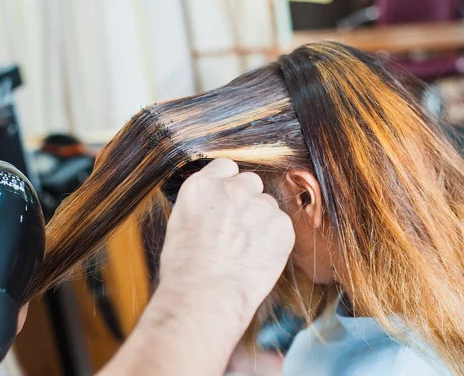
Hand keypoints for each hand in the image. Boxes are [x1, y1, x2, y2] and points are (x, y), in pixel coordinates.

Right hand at [160, 158, 295, 322]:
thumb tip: (215, 208)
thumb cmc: (185, 271)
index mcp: (203, 186)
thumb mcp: (181, 225)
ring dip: (261, 221)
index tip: (228, 200)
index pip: (226, 167)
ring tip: (245, 251)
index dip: (228, 184)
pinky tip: (257, 259)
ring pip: (267, 206)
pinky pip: (281, 226)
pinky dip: (275, 240)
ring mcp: (260, 205)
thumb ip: (203, 205)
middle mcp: (233, 189)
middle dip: (247, 201)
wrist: (205, 296)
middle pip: (250, 182)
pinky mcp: (282, 226)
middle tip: (238, 229)